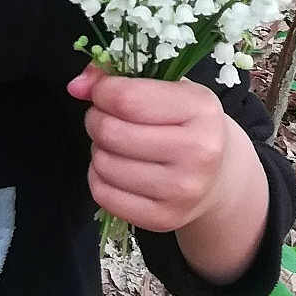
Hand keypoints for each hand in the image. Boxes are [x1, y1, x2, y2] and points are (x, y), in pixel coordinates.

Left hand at [66, 63, 229, 232]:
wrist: (218, 177)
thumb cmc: (187, 125)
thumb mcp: (168, 90)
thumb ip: (122, 77)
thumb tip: (77, 85)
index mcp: (201, 109)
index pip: (127, 99)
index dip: (101, 92)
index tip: (102, 92)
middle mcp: (197, 152)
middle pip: (111, 132)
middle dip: (96, 119)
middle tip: (105, 118)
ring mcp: (181, 190)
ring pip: (104, 163)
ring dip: (98, 149)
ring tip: (115, 144)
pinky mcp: (163, 218)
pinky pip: (103, 194)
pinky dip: (99, 178)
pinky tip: (116, 169)